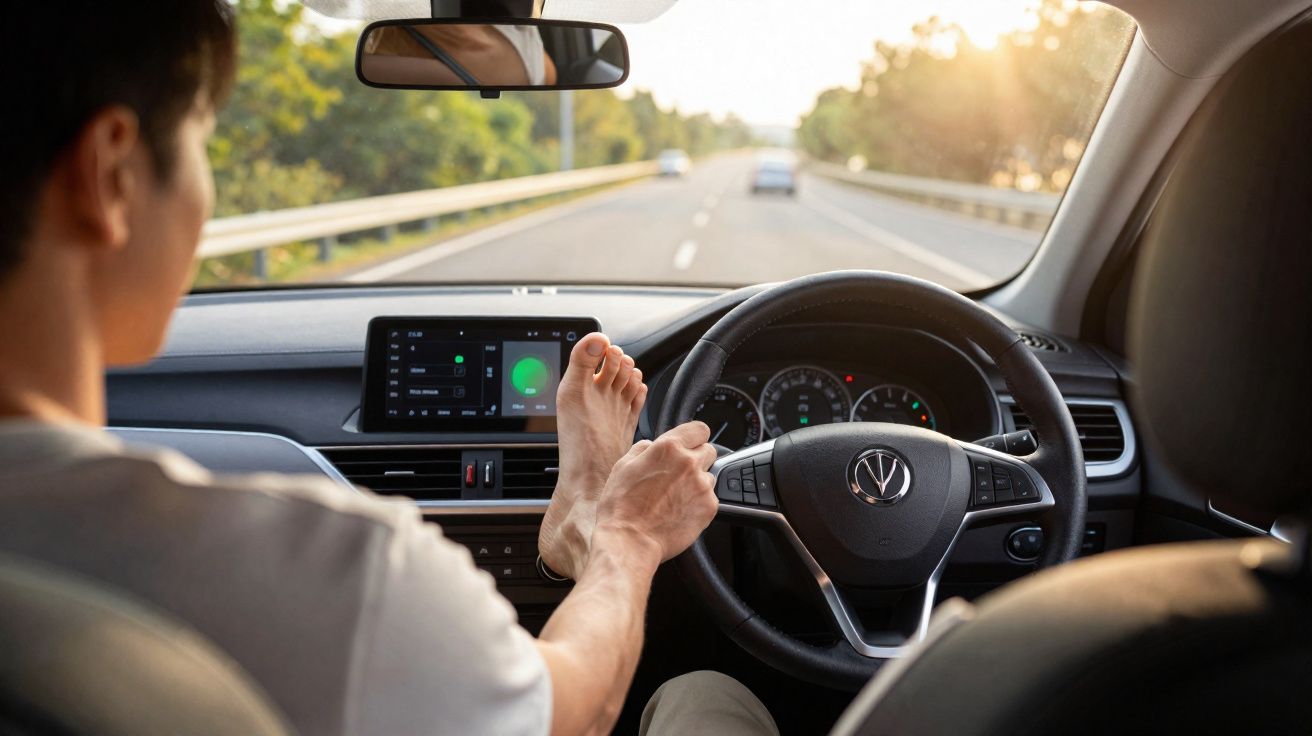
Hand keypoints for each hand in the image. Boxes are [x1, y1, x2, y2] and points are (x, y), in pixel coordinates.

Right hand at [591, 421, 718, 566]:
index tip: (690, 445)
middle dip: (697, 459)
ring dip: (698, 481)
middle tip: (679, 474)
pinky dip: (699, 503)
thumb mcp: (623, 466)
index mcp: (669, 448)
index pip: (699, 429)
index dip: (694, 437)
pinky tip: (680, 511)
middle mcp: (689, 463)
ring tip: (676, 496)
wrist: (630, 541)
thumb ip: (643, 448)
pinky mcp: (709, 507)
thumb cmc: (621, 506)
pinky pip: (711, 498)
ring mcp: (702, 485)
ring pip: (710, 475)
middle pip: (709, 450)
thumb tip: (652, 445)